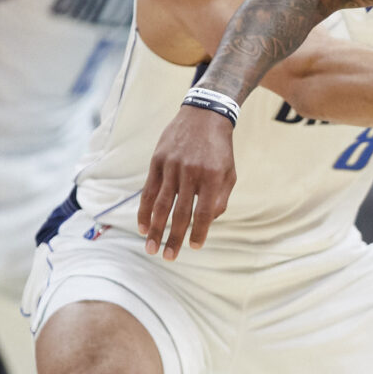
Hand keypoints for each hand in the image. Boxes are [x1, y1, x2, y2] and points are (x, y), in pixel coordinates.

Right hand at [139, 108, 236, 259]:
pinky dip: (145, 210)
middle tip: (169, 257)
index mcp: (213, 177)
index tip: (195, 247)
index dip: (199, 231)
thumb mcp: (229, 172)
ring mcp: (172, 166)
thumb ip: (220, 198)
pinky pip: (149, 190)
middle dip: (173, 238)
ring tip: (151, 248)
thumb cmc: (220, 150)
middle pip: (180, 212)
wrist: (205, 115)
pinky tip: (143, 226)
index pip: (204, 212)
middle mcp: (191, 172)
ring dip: (155, 229)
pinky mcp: (157, 161)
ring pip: (161, 204)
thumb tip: (207, 222)